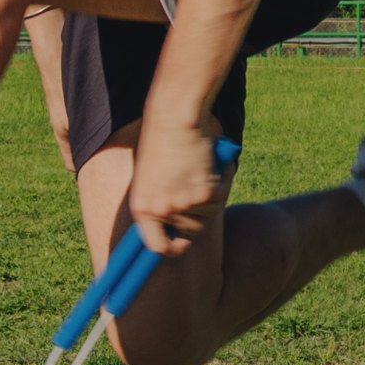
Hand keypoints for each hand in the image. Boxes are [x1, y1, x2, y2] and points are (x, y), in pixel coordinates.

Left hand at [124, 115, 224, 258]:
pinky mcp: (203, 193)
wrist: (173, 116)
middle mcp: (160, 211)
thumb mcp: (151, 179)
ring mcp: (182, 204)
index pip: (158, 247)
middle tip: (196, 186)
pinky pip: (221, 196)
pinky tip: (211, 162)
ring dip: (211, 194)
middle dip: (199, 213)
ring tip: (200, 168)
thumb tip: (174, 231)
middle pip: (192, 232)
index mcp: (142, 209)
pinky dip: (222, 180)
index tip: (183, 243)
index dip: (173, 248)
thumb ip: (160, 204)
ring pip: (209, 215)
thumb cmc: (162, 142)